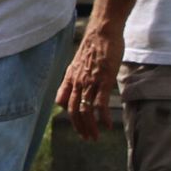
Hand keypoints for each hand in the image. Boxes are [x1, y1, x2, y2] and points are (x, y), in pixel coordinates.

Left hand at [56, 23, 121, 140]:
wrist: (102, 32)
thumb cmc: (95, 46)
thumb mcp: (79, 62)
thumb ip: (76, 75)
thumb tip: (78, 82)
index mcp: (70, 78)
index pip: (62, 101)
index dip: (68, 114)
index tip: (77, 123)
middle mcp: (77, 82)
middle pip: (73, 111)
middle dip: (79, 127)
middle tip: (87, 138)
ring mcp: (89, 82)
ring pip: (85, 111)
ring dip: (90, 127)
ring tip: (95, 137)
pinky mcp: (102, 81)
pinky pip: (100, 105)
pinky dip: (102, 118)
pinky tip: (107, 126)